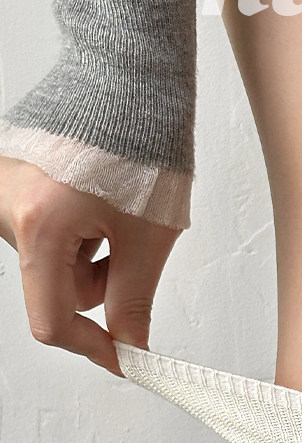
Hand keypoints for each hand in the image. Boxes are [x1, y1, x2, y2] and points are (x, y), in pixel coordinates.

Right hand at [0, 156, 181, 376]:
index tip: (123, 358)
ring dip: (92, 252)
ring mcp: (6, 193)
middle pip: (56, 287)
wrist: (129, 84)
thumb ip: (134, 302)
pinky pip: (47, 229)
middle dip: (102, 281)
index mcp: (39, 226)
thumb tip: (131, 346)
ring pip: (55, 259)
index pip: (52, 320)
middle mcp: (7, 209)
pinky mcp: (13, 182)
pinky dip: (78, 227)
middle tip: (134, 246)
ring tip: (117, 210)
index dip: (93, 347)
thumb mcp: (147, 237)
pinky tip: (98, 197)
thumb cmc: (140, 146)